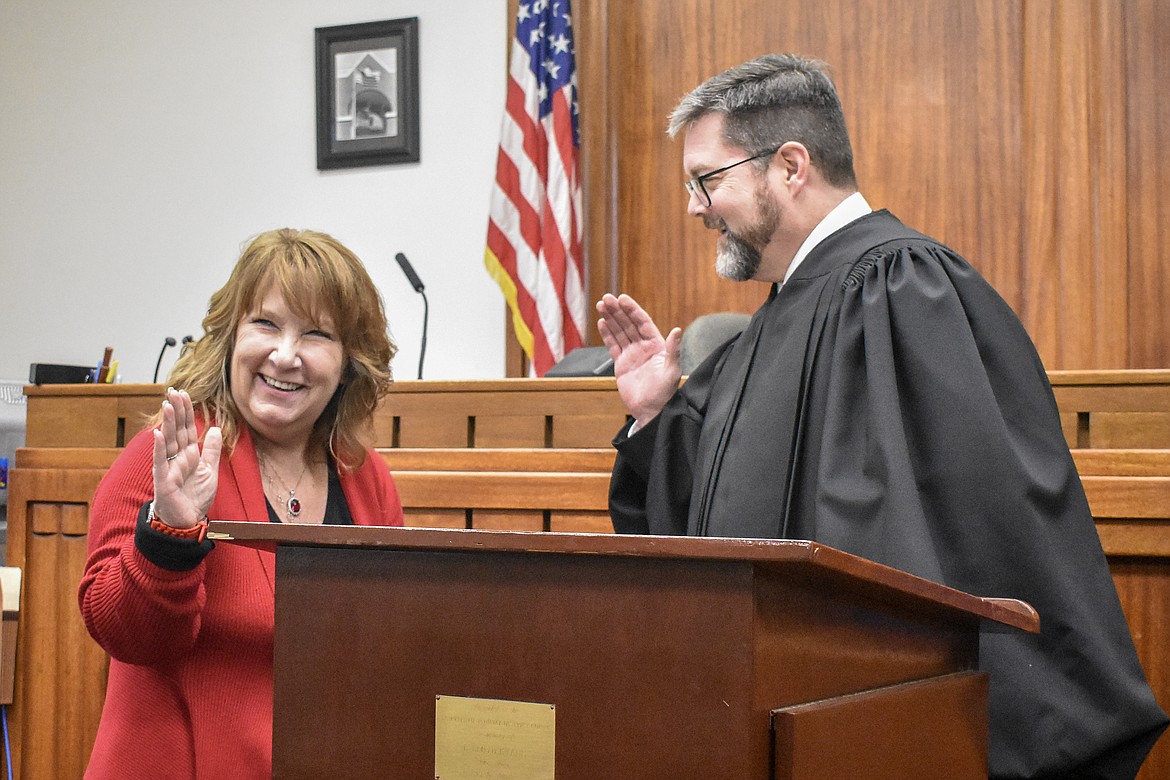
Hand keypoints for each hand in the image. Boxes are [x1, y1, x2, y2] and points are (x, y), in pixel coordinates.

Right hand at [151, 388, 221, 528]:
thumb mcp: (210, 471)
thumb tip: (215, 429)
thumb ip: (211, 451)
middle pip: (177, 431)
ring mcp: (168, 468)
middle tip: (173, 390)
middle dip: (176, 411)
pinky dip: (159, 448)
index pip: (187, 429)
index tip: (184, 394)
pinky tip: (158, 434)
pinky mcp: (163, 481)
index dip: (186, 412)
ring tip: (167, 405)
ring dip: (167, 423)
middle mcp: (177, 458)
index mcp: (188, 455)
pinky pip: (160, 462)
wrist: (187, 523)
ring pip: (168, 442)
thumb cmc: (195, 498)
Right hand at [596, 293, 681, 425]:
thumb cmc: (664, 393)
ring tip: (601, 305)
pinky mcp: (621, 363)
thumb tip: (677, 330)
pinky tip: (602, 322)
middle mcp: (643, 347)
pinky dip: (607, 334)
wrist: (650, 411)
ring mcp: (632, 354)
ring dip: (611, 318)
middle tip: (607, 298)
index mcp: (656, 345)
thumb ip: (673, 350)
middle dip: (618, 311)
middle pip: (628, 324)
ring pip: (619, 332)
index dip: (633, 310)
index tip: (623, 299)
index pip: (642, 322)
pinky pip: (613, 345)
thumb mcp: (671, 371)